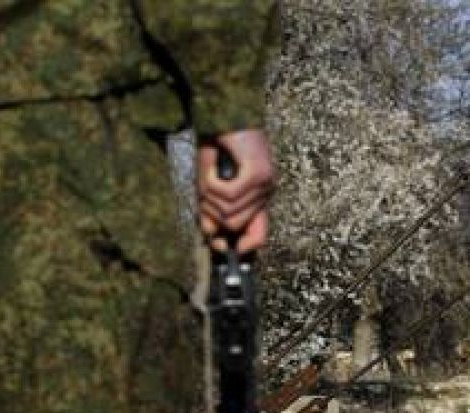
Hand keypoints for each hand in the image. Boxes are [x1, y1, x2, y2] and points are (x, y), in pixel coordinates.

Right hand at [196, 130, 273, 253]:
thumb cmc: (220, 142)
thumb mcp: (211, 180)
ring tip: (207, 174)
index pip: (260, 235)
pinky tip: (212, 167)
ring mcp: (264, 183)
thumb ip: (211, 207)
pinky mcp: (257, 173)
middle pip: (235, 226)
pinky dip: (211, 182)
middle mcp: (266, 192)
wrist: (227, 109)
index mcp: (259, 196)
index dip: (243, 246)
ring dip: (209, 196)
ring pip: (228, 212)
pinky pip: (226, 194)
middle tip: (203, 193)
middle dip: (211, 214)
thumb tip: (209, 234)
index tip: (221, 246)